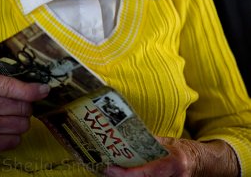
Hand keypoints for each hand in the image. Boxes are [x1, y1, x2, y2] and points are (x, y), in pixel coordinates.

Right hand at [0, 71, 49, 151]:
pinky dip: (14, 136)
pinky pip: (13, 141)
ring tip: (11, 116)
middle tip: (20, 103)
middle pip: (23, 107)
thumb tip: (25, 83)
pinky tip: (6, 129)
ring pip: (22, 124)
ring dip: (22, 120)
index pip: (13, 88)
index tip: (44, 89)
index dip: (32, 89)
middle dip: (26, 105)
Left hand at [105, 137, 239, 176]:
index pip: (147, 172)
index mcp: (174, 163)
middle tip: (106, 169)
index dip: (126, 173)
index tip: (110, 168)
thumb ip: (151, 142)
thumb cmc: (184, 150)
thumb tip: (128, 135)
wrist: (201, 163)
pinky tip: (124, 174)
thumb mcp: (169, 142)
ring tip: (112, 171)